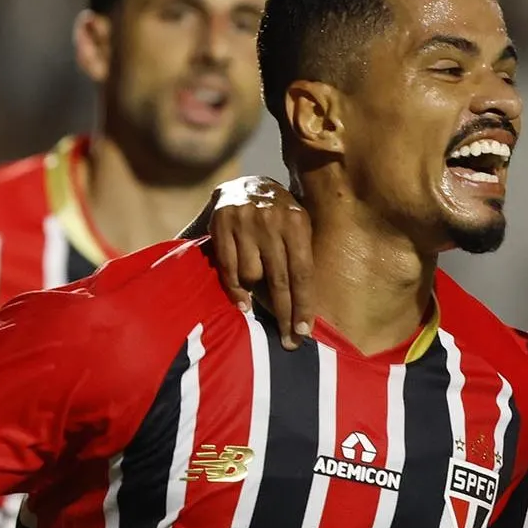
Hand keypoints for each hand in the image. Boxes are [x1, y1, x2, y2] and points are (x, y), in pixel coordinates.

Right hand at [201, 176, 313, 348]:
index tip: (304, 332)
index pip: (302, 271)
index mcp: (297, 221)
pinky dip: (235, 291)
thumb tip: (305, 308)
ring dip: (256, 294)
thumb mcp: (297, 227)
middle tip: (289, 342)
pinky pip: (229, 269)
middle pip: (280, 279)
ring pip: (252, 275)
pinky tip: (243, 305)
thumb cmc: (277, 216)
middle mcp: (271, 220)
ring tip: (260, 304)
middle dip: (285, 314)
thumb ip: (300, 257)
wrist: (243, 185)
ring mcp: (244, 221)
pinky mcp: (221, 224)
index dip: (303, 305)